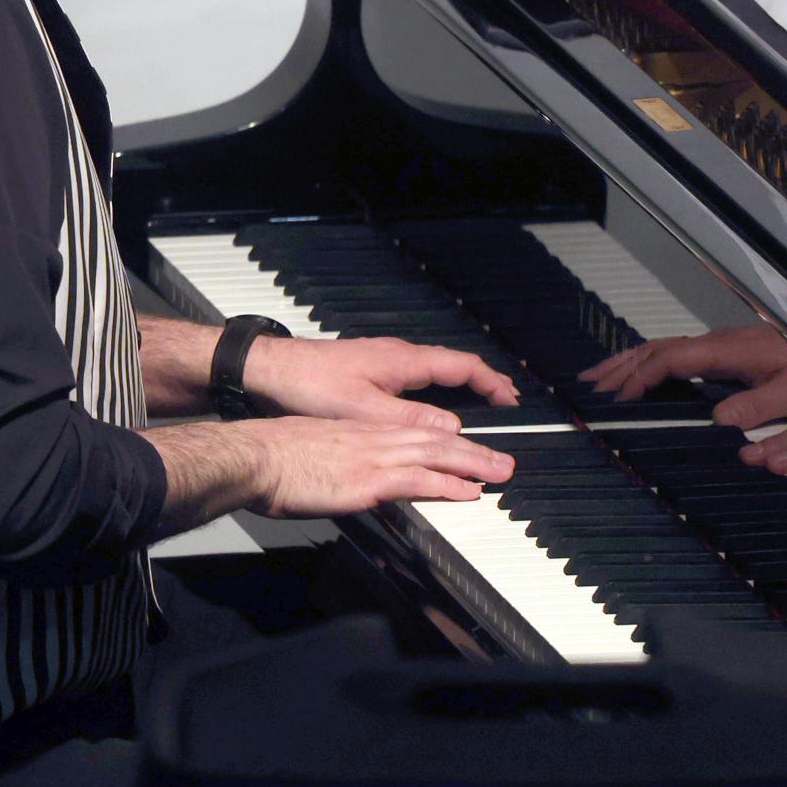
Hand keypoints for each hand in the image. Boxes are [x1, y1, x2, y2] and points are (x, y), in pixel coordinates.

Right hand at [147, 416, 514, 531]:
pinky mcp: (367, 479)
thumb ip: (337, 464)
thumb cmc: (272, 457)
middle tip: (503, 462)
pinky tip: (469, 492)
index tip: (467, 450)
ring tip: (501, 473)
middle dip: (473, 452)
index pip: (413, 435)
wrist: (254, 455)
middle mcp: (373, 438)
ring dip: (473, 465)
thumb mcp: (312, 454)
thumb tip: (343, 480)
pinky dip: (448, 485)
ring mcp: (373, 457)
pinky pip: (418, 480)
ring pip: (436, 456)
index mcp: (360, 432)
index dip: (444, 443)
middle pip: (435, 442)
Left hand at [244, 334, 519, 430]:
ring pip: (437, 370)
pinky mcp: (372, 368)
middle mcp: (401, 355)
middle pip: (456, 365)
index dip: (493, 383)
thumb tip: (454, 431)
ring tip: (481, 406)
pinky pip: (419, 376)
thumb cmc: (311, 385)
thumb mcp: (365, 411)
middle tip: (508, 404)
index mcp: (405, 361)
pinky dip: (439, 389)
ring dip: (463, 386)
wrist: (273, 369)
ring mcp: (387, 359)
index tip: (514, 402)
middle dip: (485, 384)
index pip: (464, 366)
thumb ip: (411, 420)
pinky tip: (434, 406)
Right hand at [581, 325, 786, 428]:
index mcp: (728, 350)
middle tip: (588, 384)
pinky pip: (675, 354)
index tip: (619, 397)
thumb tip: (716, 421)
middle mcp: (718, 342)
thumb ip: (755, 407)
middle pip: (657, 349)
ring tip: (599, 377)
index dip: (641, 376)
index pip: (672, 359)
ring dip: (630, 362)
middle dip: (620, 366)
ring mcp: (719, 345)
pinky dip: (648, 363)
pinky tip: (640, 375)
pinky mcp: (724, 352)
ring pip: (664, 349)